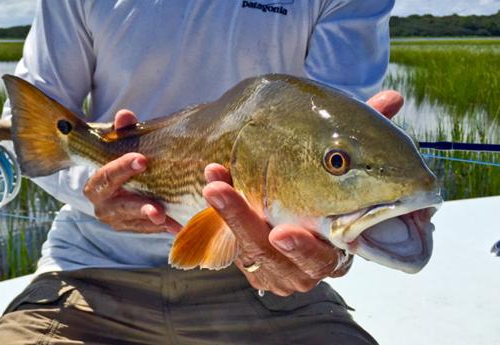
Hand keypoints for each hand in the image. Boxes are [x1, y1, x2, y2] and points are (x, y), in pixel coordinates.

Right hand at [83, 110, 181, 233]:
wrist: (120, 186)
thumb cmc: (122, 162)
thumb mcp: (121, 146)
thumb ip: (123, 132)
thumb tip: (125, 114)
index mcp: (97, 184)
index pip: (106, 176)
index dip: (122, 168)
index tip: (143, 160)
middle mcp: (103, 206)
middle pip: (120, 207)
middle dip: (139, 207)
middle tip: (157, 209)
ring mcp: (118, 222)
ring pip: (135, 223)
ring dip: (153, 223)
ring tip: (169, 221)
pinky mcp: (133, 230)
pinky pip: (148, 231)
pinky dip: (163, 228)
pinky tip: (178, 226)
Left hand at [202, 90, 403, 295]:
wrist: (300, 223)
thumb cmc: (332, 194)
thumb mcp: (346, 171)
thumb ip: (367, 139)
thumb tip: (394, 98)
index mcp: (336, 250)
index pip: (321, 258)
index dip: (301, 247)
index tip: (282, 232)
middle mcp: (306, 266)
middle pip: (274, 258)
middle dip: (249, 228)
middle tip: (227, 197)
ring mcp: (275, 267)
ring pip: (248, 251)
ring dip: (228, 216)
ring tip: (213, 184)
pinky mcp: (250, 263)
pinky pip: (226, 246)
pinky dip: (212, 218)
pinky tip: (205, 185)